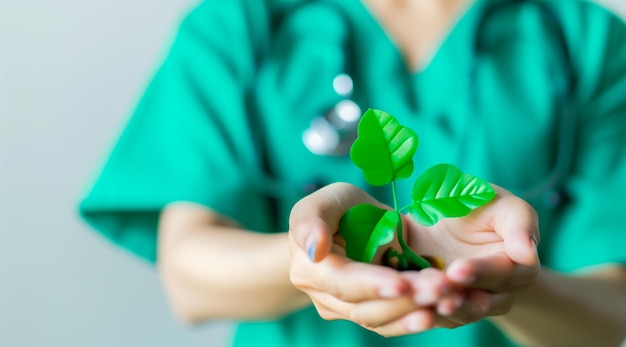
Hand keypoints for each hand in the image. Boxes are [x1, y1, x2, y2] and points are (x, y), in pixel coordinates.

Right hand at [288, 183, 458, 335]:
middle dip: (404, 299)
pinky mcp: (374, 314)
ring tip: (450, 297)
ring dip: (417, 311)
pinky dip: (422, 317)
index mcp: (310, 269)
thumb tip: (314, 248)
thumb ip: (312, 219)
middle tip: (441, 287)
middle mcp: (326, 298)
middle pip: (366, 308)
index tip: (402, 281)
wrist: (350, 227)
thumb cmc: (337, 209)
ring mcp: (348, 311)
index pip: (341, 282)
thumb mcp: (325, 201)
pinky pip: (396, 322)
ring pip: (383, 320)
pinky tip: (448, 307)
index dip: (371, 284)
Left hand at [404, 185, 540, 327]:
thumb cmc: (486, 209)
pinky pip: (433, 317)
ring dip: (434, 308)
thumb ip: (519, 224)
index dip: (479, 273)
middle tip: (434, 289)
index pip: (502, 274)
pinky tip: (403, 306)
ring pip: (454, 314)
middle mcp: (499, 295)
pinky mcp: (444, 309)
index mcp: (519, 268)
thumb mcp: (504, 206)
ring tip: (415, 298)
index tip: (457, 270)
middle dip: (455, 296)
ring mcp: (471, 305)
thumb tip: (527, 252)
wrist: (453, 223)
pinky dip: (419, 313)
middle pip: (478, 302)